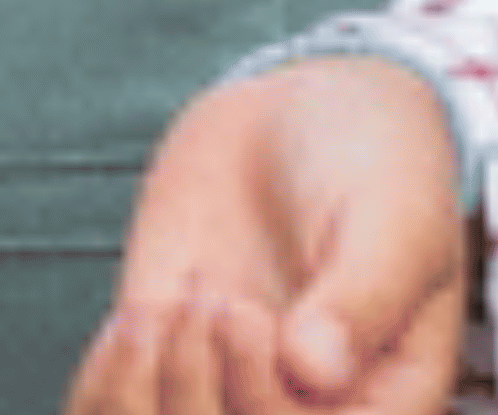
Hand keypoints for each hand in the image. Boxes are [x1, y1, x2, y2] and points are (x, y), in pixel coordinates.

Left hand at [65, 58, 468, 414]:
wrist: (306, 112)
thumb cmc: (373, 166)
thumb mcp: (393, 218)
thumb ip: (362, 295)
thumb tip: (313, 371)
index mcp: (379, 410)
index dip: (256, 404)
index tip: (238, 309)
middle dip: (195, 397)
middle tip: (208, 296)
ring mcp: (226, 397)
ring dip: (139, 400)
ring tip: (160, 313)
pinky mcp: (164, 366)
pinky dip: (104, 388)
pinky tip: (135, 319)